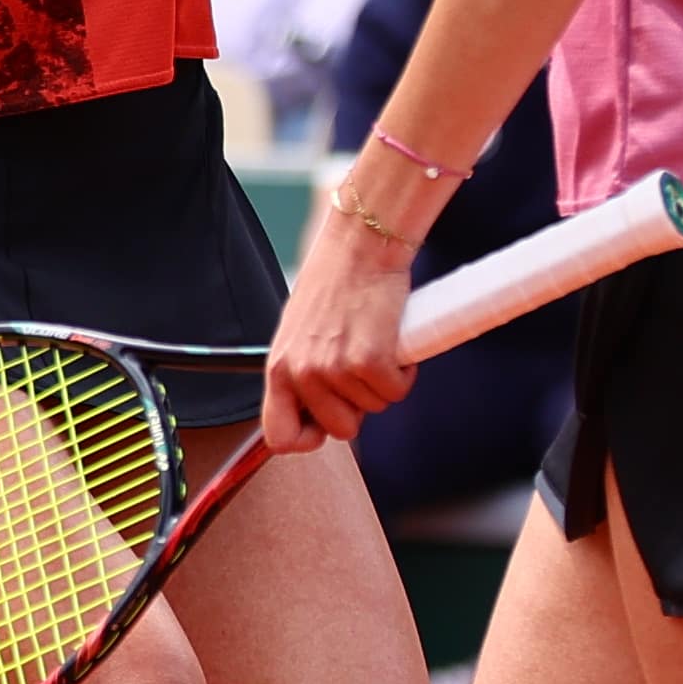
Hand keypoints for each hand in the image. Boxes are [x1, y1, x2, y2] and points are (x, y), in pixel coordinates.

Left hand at [255, 198, 420, 452]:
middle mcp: (302, 372)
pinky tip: (393, 342)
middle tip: (362, 368)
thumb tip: (316, 416)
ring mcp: (335, 368)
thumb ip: (301, 372)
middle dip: (359, 406)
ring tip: (376, 343)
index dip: (308, 438)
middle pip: (340, 430)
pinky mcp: (369, 360)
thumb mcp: (300, 333)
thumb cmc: (334, 284)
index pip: (280, 436)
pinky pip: (395, 391)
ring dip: (383, 383)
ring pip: (373, 409)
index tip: (326, 423)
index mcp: (278, 367)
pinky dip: (404, 373)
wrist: (362, 244)